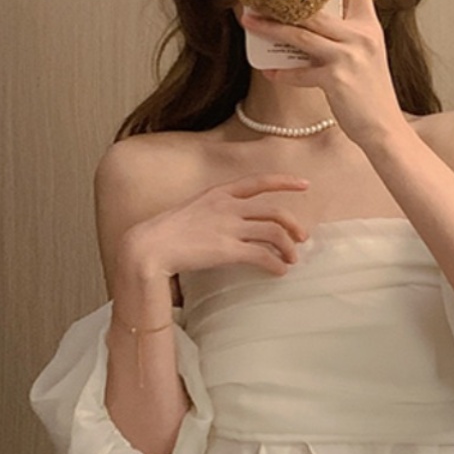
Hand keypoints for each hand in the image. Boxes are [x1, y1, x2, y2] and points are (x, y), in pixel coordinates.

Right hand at [117, 174, 309, 281]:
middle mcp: (227, 206)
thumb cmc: (166, 232)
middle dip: (293, 224)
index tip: (304, 185)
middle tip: (302, 238)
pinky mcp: (228, 250)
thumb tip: (230, 223)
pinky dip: (276, 264)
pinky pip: (263, 256)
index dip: (284, 182)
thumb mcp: (192, 209)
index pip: (258, 181)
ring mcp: (229, 227)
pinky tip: (279, 272)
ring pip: (274, 234)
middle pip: (274, 211)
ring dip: (288, 248)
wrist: (149, 246)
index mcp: (218, 193)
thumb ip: (214, 211)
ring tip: (291, 260)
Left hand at [239, 0, 404, 146]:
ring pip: (302, 34)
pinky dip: (283, 73)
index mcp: (369, 27)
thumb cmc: (370, 93)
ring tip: (249, 20)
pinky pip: (301, 71)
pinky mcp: (336, 78)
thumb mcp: (366, 57)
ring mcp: (349, 56)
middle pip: (316, 9)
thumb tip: (312, 26)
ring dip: (271, 27)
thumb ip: (345, 37)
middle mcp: (361, 36)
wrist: (384, 128)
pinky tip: (270, 71)